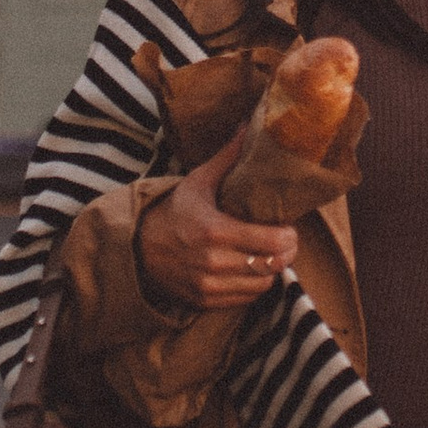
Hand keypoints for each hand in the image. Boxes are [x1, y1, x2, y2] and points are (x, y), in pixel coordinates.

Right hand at [136, 129, 298, 311]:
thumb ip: (228, 158)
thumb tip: (248, 126)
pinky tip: (251, 270)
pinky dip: (254, 285)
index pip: (272, 242)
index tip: (287, 227)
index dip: (288, 236)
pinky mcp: (206, 302)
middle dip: (286, 253)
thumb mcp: (198, 182)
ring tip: (270, 255)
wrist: (138, 249)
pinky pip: (247, 298)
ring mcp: (209, 286)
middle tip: (285, 241)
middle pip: (273, 265)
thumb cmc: (174, 212)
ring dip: (272, 270)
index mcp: (215, 230)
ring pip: (263, 284)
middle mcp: (213, 262)